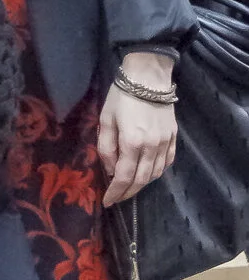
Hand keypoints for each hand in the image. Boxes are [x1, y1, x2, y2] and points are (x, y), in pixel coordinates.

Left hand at [98, 53, 177, 207]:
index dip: (115, 192)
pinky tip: (148, 172)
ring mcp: (165, 143)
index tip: (108, 202)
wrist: (148, 77)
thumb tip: (110, 170)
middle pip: (141, 180)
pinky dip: (157, 172)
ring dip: (142, 184)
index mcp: (131, 143)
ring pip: (156, 174)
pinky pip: (167, 162)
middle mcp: (151, 147)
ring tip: (130, 186)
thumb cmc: (121, 97)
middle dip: (128, 192)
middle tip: (117, 198)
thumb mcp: (106, 120)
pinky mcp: (173, 137)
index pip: (124, 177)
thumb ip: (106, 148)